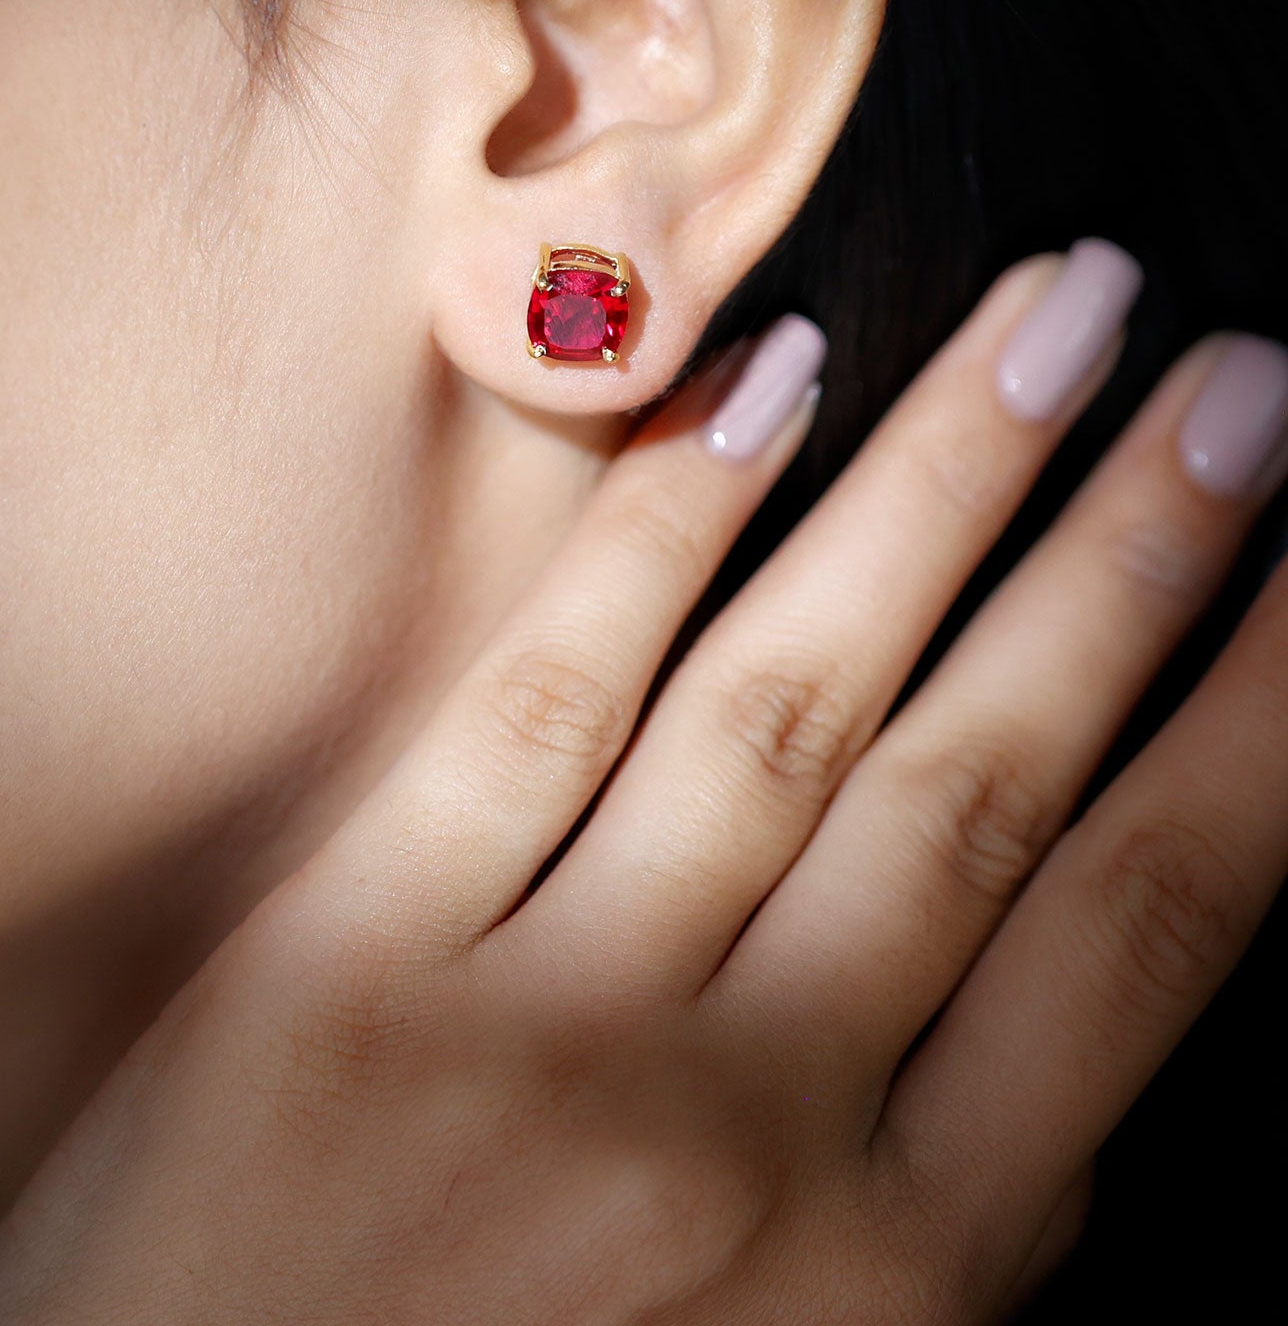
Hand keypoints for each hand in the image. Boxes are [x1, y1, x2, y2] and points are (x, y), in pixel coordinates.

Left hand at [0, 247, 1287, 1324]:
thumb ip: (937, 1251)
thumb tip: (1064, 1054)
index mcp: (892, 1278)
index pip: (1141, 931)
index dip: (1254, 720)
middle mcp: (740, 1125)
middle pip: (989, 777)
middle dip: (1139, 555)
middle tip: (1239, 372)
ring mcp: (536, 1019)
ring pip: (794, 700)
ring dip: (948, 491)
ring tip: (1064, 316)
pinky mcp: (348, 953)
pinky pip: (542, 703)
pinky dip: (662, 534)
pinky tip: (763, 388)